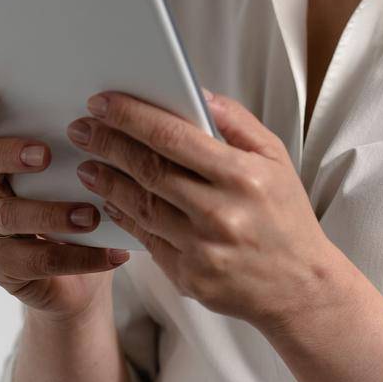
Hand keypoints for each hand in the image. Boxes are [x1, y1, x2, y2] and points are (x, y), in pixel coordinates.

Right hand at [0, 91, 129, 319]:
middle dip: (8, 154)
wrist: (80, 279)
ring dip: (51, 213)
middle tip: (46, 155)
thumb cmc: (79, 208)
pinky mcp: (2, 266)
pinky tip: (113, 253)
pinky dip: (80, 256)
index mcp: (0, 158)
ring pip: (7, 215)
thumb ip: (79, 149)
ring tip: (90, 216)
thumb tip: (113, 115)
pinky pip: (38, 259)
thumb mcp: (79, 176)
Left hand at [68, 88, 343, 334]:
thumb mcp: (275, 158)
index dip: (131, 117)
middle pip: (147, 169)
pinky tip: (110, 199)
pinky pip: (145, 240)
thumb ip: (236, 122)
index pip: (172, 137)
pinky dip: (123, 216)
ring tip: (87, 163)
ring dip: (106, 181)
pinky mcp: (188, 277)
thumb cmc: (286, 216)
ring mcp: (201, 249)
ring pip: (139, 206)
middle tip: (82, 128)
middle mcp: (220, 213)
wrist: (300, 287)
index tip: (103, 103)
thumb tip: (197, 94)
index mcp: (242, 176)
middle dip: (108, 144)